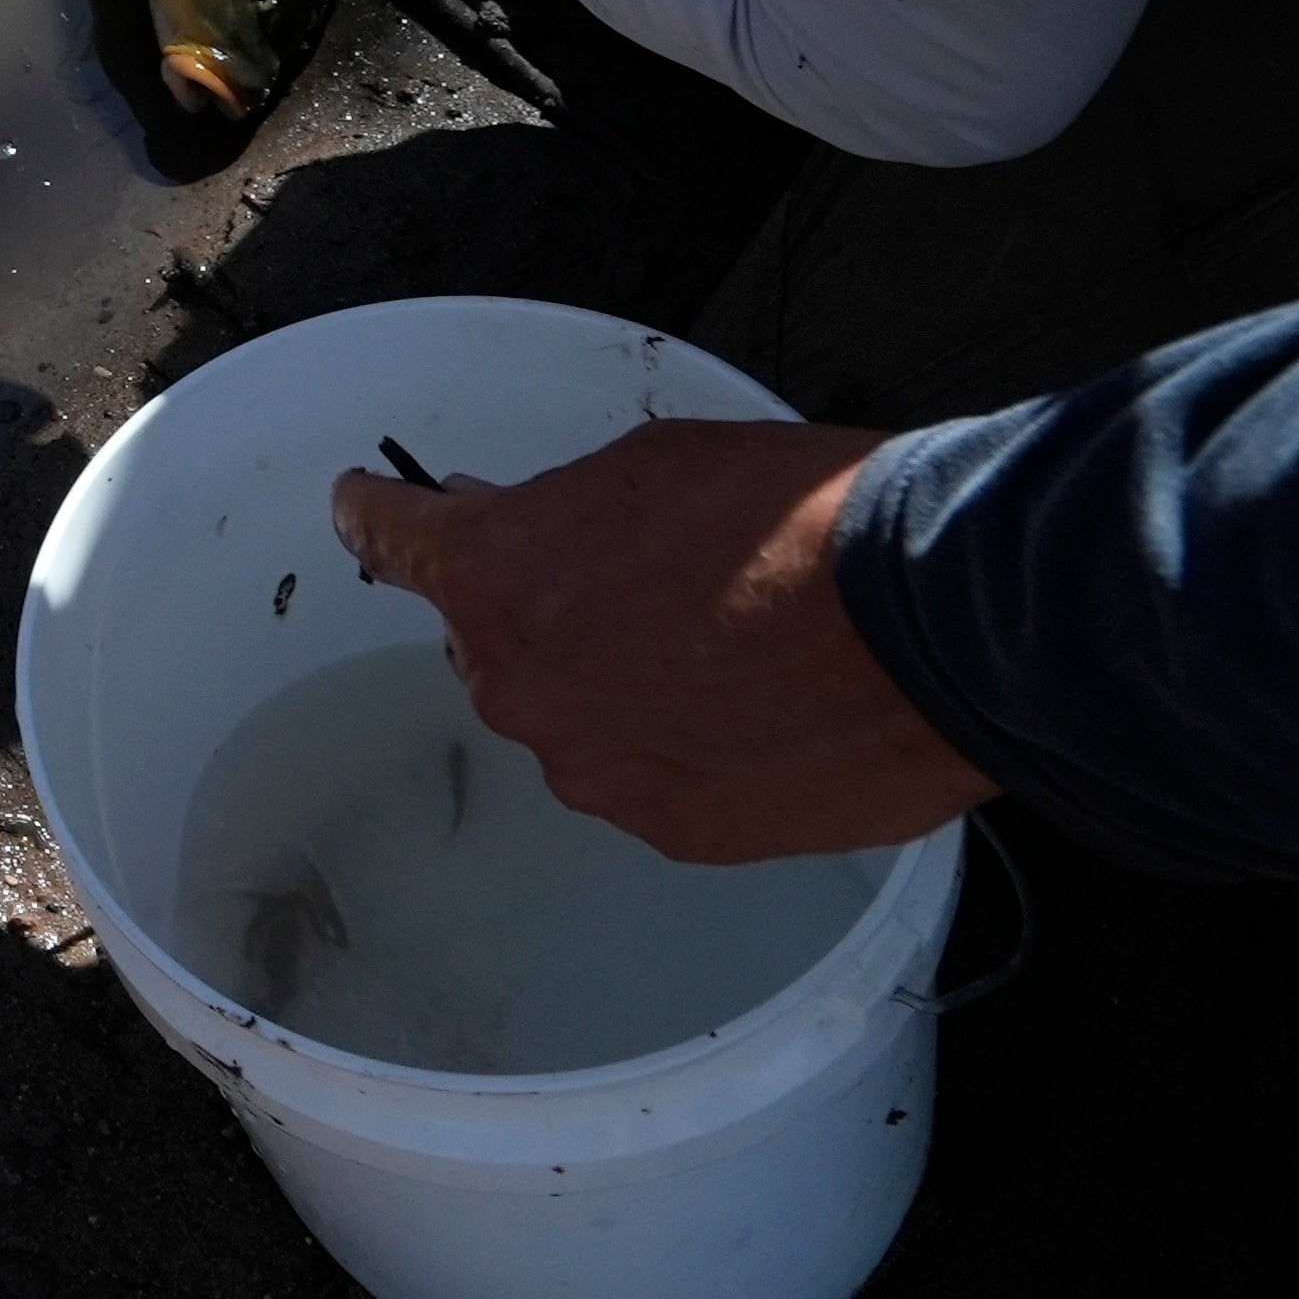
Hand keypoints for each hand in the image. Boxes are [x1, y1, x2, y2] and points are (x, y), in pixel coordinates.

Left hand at [329, 418, 997, 862]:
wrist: (934, 621)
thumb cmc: (800, 521)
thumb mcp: (653, 467)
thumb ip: (559, 511)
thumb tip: (522, 526)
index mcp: (496, 579)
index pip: (389, 540)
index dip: (377, 515)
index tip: (364, 506)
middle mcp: (523, 689)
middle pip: (492, 643)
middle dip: (538, 609)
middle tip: (623, 576)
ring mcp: (599, 772)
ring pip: (576, 716)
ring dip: (618, 683)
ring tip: (724, 646)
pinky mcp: (678, 831)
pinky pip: (652, 777)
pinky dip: (684, 744)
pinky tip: (757, 707)